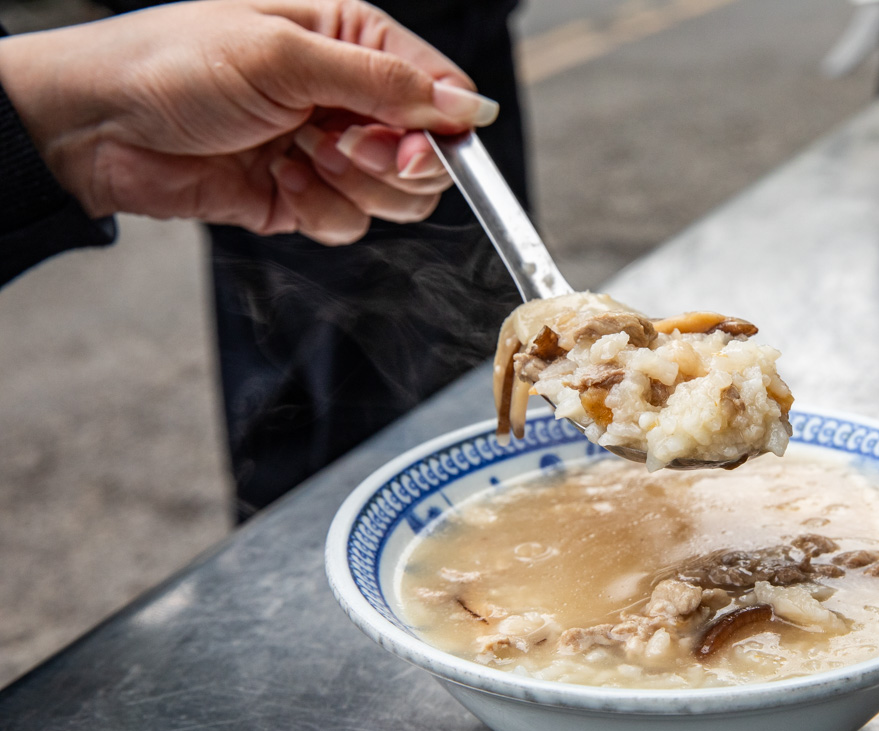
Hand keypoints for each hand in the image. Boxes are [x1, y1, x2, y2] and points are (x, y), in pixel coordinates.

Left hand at [0, 0, 499, 243]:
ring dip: (349, 189)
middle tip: (334, 146)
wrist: (96, 125)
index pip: (442, 93)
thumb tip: (468, 107)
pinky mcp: (304, 198)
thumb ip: (383, 83)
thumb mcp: (284, 57)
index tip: (406, 148)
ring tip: (295, 156)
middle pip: (427, 156)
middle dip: (388, 164)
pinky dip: (318, 213)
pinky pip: (350, 226)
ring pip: (395, 199)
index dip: (439, 131)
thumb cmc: (174, 64)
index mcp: (356, 42)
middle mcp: (350, 97)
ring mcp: (330, 152)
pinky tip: (276, 180)